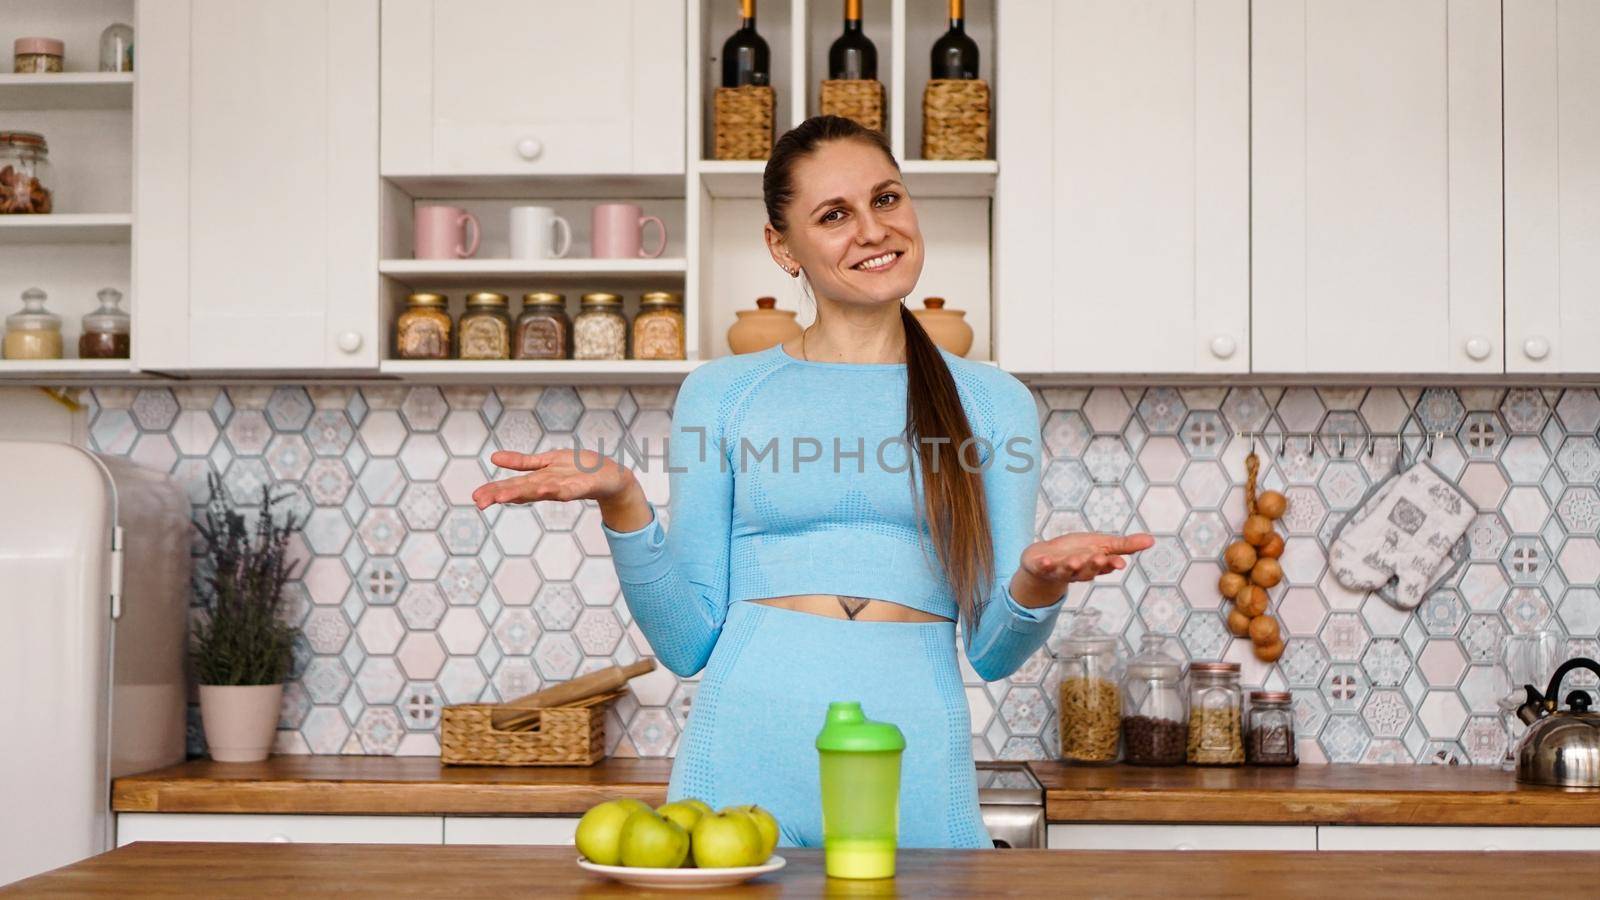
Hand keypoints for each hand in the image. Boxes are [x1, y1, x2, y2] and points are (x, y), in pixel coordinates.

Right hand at [471, 449, 634, 509]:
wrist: (611, 478)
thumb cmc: (578, 470)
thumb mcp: (546, 461)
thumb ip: (521, 462)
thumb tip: (493, 458)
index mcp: (538, 480)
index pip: (512, 486)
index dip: (494, 491)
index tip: (475, 498)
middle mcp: (548, 486)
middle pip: (522, 491)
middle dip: (501, 495)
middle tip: (480, 502)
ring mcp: (565, 487)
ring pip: (540, 490)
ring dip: (523, 493)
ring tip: (503, 496)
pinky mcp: (582, 486)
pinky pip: (568, 488)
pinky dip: (557, 489)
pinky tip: (545, 488)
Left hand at [1021, 532, 1155, 584]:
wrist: (1044, 559)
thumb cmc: (1077, 551)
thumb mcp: (1102, 545)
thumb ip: (1124, 545)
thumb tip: (1152, 540)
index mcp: (1094, 565)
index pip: (1105, 566)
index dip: (1111, 564)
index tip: (1119, 563)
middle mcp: (1078, 571)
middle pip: (1087, 570)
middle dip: (1093, 565)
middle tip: (1099, 558)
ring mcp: (1059, 570)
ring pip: (1067, 571)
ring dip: (1071, 567)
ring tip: (1074, 561)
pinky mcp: (1042, 567)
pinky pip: (1043, 568)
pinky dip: (1045, 565)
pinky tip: (1046, 560)